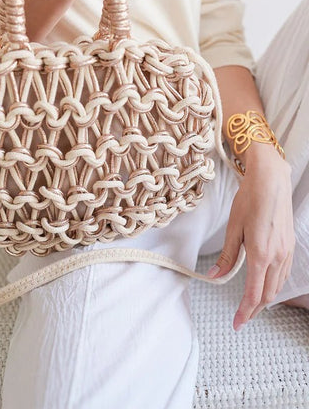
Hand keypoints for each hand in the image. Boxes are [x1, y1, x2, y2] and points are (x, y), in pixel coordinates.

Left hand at [207, 145, 294, 330]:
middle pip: (268, 294)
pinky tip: (266, 284)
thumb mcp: (233, 228)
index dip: (244, 311)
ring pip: (278, 285)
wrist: (271, 181)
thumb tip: (215, 276)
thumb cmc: (250, 200)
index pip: (253, 293)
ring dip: (265, 299)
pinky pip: (284, 273)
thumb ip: (227, 256)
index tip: (237, 324)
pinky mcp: (290, 245)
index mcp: (260, 254)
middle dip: (254, 309)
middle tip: (242, 318)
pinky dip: (274, 285)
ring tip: (252, 305)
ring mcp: (286, 251)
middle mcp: (277, 257)